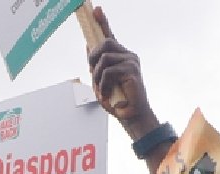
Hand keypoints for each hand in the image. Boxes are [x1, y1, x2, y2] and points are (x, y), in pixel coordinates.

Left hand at [87, 7, 158, 136]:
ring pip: (104, 59)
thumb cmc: (117, 100)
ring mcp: (131, 61)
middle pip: (104, 43)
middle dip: (93, 57)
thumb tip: (87, 46)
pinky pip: (108, 72)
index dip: (102, 21)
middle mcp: (127, 55)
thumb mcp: (102, 81)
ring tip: (102, 90)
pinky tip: (108, 93)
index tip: (95, 9)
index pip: (110, 34)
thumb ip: (96, 65)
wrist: (131, 116)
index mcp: (120, 56)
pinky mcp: (132, 70)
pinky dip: (103, 85)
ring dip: (97, 77)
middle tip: (93, 73)